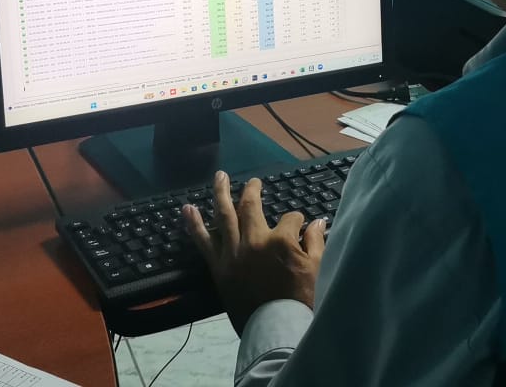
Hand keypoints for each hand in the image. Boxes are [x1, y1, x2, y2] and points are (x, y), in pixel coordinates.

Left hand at [184, 171, 326, 334]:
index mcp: (280, 240)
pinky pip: (203, 241)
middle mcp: (254, 240)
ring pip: (224, 215)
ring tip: (219, 177)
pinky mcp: (219, 266)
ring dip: (221, 193)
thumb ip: (315, 241)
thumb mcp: (317, 268)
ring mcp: (234, 252)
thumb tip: (317, 221)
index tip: (301, 226)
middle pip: (251, 206)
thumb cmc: (301, 299)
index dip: (298, 221)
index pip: (291, 218)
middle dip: (253, 190)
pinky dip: (195, 224)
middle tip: (253, 182)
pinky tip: (188, 209)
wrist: (276, 327)